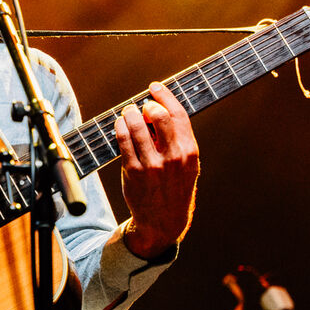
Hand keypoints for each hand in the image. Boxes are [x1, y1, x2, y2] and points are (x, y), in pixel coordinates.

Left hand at [114, 82, 199, 259]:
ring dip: (129, 114)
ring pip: (136, 126)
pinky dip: (119, 127)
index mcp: (189, 152)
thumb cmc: (175, 187)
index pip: (178, 114)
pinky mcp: (133, 172)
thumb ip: (176, 139)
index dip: (165, 96)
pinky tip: (119, 125)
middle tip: (140, 106)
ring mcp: (152, 165)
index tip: (155, 87)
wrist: (164, 222)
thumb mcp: (186, 165)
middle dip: (146, 105)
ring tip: (127, 114)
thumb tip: (156, 110)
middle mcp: (172, 157)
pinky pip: (123, 140)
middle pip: (157, 116)